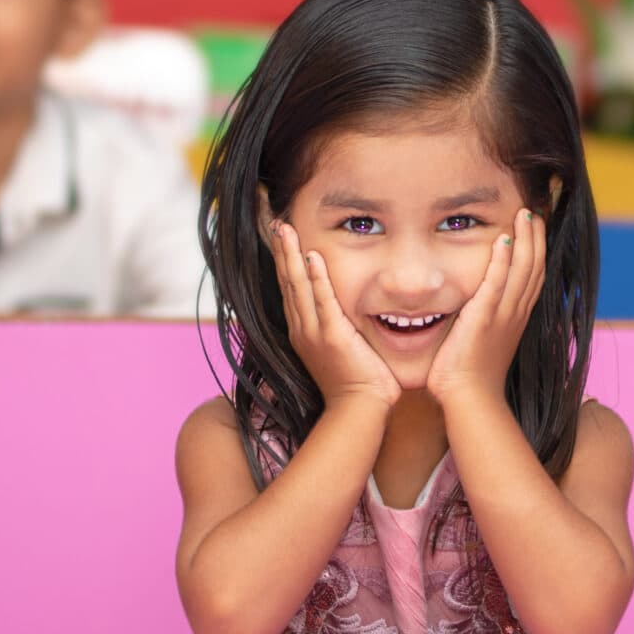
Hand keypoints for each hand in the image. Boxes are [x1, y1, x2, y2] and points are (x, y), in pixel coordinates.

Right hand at [268, 220, 400, 416]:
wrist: (358, 411)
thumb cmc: (355, 384)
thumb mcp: (339, 350)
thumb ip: (336, 328)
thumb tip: (341, 312)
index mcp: (303, 331)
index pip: (289, 287)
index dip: (283, 261)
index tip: (280, 236)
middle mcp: (302, 329)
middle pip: (286, 281)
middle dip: (281, 250)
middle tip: (275, 222)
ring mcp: (314, 333)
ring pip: (297, 286)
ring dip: (290, 256)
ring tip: (284, 229)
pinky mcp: (332, 338)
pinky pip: (323, 302)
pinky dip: (316, 278)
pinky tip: (311, 257)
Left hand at [428, 208, 545, 414]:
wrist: (470, 399)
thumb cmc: (471, 378)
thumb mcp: (487, 343)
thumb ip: (489, 322)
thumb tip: (483, 310)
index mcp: (517, 318)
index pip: (534, 277)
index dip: (537, 251)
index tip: (535, 228)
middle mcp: (516, 314)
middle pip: (535, 267)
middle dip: (535, 237)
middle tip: (534, 212)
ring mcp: (503, 316)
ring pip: (523, 270)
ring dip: (525, 240)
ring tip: (525, 215)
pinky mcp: (484, 318)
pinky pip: (497, 283)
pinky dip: (502, 261)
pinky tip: (503, 240)